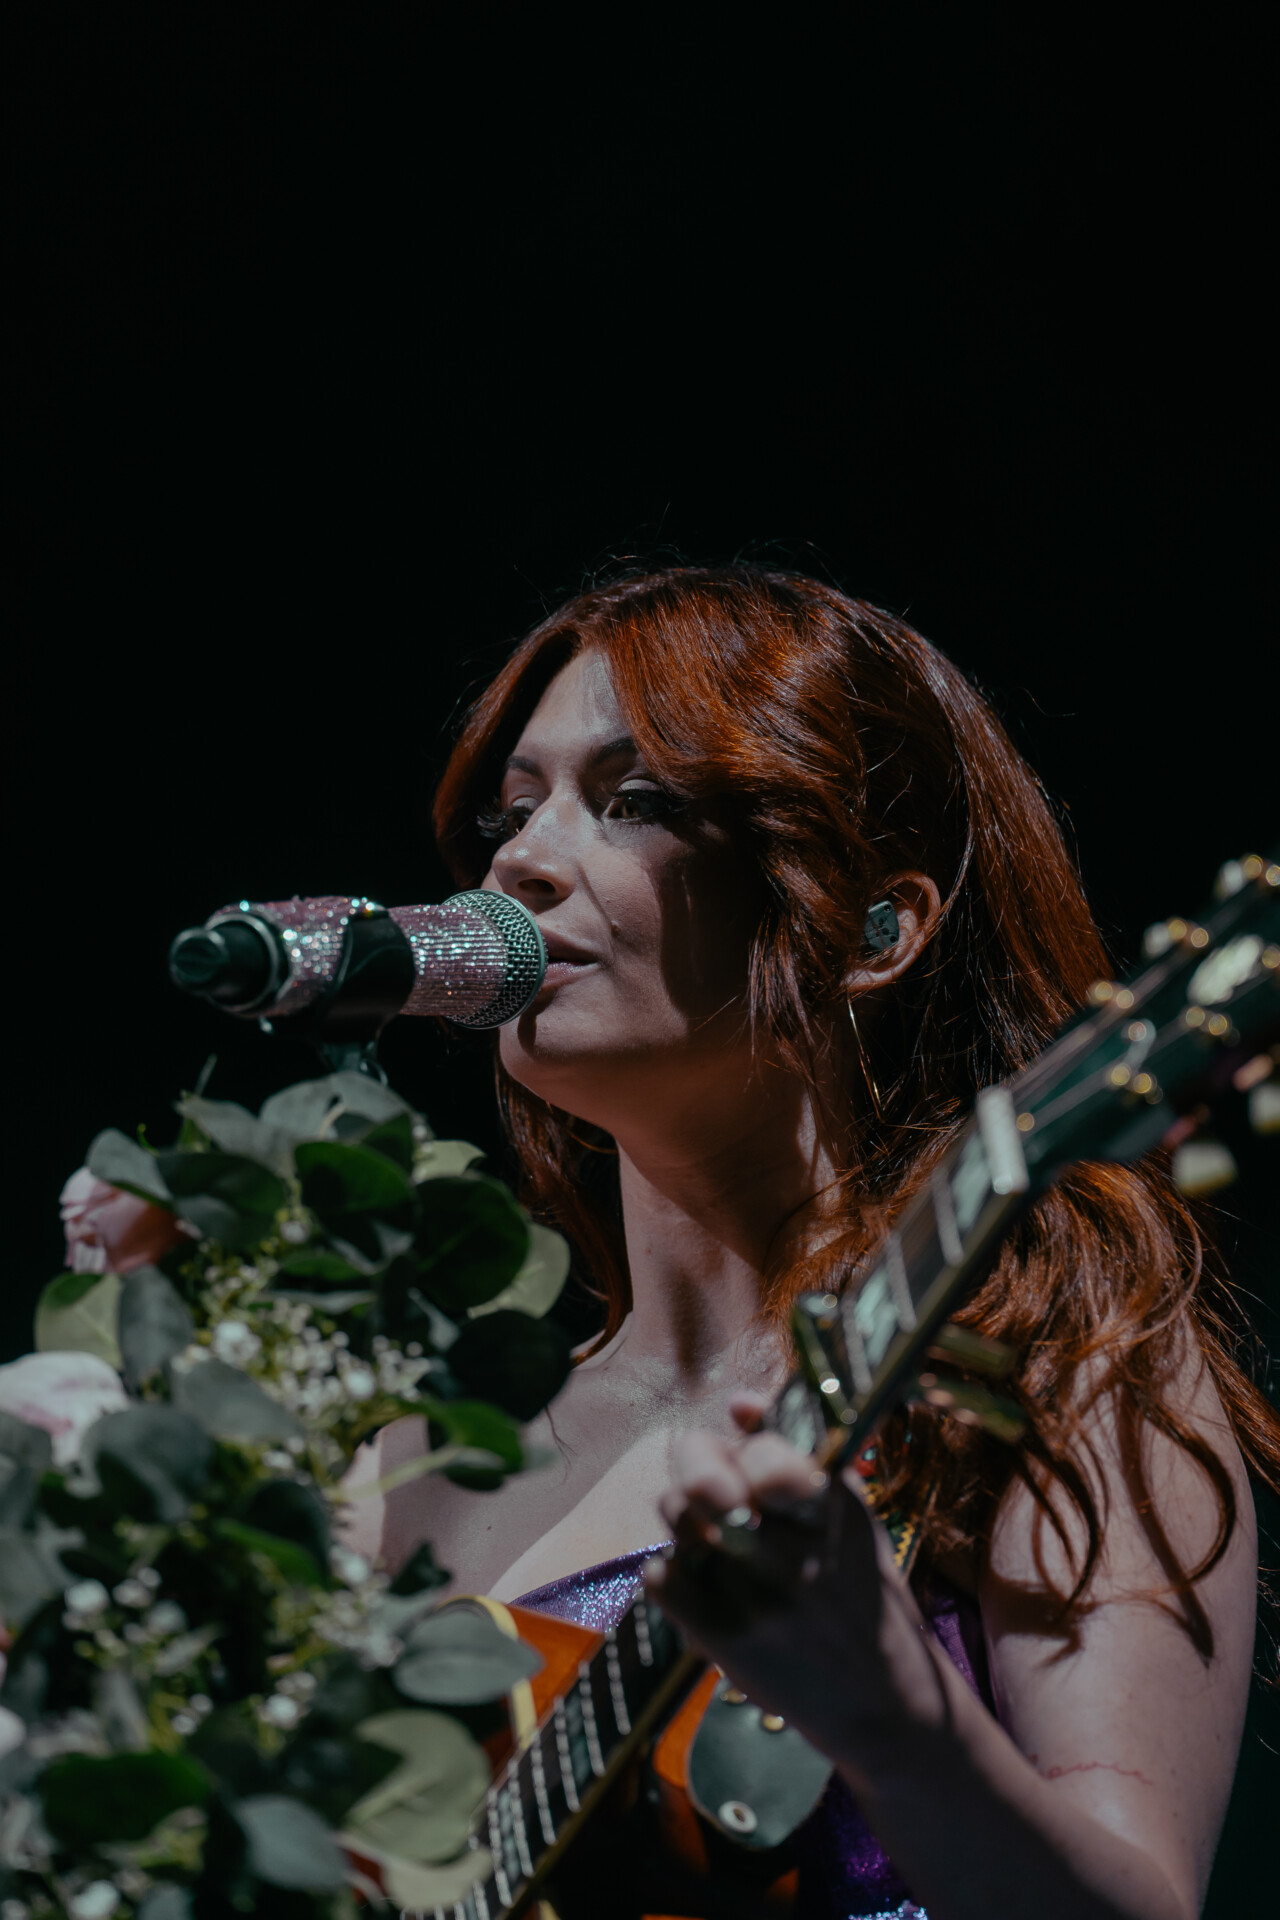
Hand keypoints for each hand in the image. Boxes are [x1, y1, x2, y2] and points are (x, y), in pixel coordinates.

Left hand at [644, 1396, 954, 1772]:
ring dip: (685, 1520)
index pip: (760, 1453)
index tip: (739, 1454)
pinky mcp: (726, 1641)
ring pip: (676, 1518)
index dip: (736, 1447)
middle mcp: (795, 1553)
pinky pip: (659, 1574)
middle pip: (701, 1479)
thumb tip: (740, 1403)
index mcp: (830, 1510)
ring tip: (716, 1541)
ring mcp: (758, 1599)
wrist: (884, 1704)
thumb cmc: (860, 1594)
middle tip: (707, 1488)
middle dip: (694, 1469)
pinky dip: (671, 1570)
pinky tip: (704, 1582)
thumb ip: (797, 1452)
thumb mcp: (848, 1516)